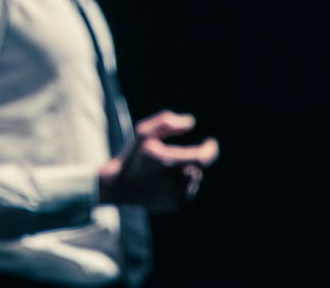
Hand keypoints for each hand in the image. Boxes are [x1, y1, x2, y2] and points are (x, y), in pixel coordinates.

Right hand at [97, 110, 218, 212]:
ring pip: (195, 178)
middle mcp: (172, 181)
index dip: (210, 150)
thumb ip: (166, 122)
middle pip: (197, 167)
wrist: (118, 186)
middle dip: (191, 158)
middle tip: (173, 156)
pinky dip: (185, 184)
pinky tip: (168, 182)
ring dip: (188, 171)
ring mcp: (175, 196)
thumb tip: (191, 123)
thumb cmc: (132, 155)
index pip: (201, 158)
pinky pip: (190, 192)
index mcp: (166, 161)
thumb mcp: (143, 131)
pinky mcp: (176, 206)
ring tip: (166, 170)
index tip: (211, 143)